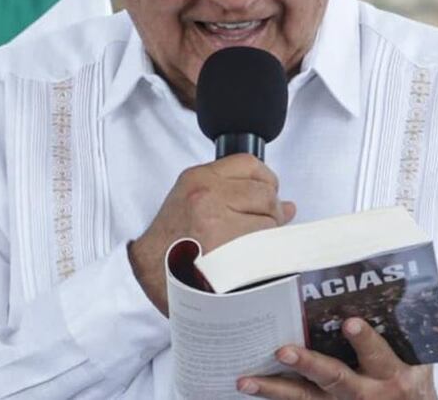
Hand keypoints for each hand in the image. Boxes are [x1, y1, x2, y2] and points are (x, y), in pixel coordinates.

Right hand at [128, 153, 295, 314]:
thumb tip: (287, 206)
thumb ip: (235, 195)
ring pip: (269, 222)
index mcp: (198, 178)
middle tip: (260, 230)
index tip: (269, 195)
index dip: (266, 180)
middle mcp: (207, 195)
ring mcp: (217, 223)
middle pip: (265, 194)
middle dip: (270, 213)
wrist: (150, 274)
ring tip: (249, 248)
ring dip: (268, 236)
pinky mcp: (226, 251)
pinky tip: (248, 261)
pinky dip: (264, 256)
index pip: (249, 164)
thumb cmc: (172, 241)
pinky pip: (264, 248)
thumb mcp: (193, 201)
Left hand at [237, 318, 437, 399]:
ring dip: (275, 389)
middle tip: (284, 350)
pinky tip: (249, 385)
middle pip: (335, 379)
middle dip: (309, 365)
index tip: (350, 323)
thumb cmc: (412, 381)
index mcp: (392, 374)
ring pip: (306, 398)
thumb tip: (382, 285)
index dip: (365, 340)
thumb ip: (399, 330)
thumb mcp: (417, 358)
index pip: (378, 354)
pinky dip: (273, 395)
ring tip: (247, 379)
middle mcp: (366, 393)